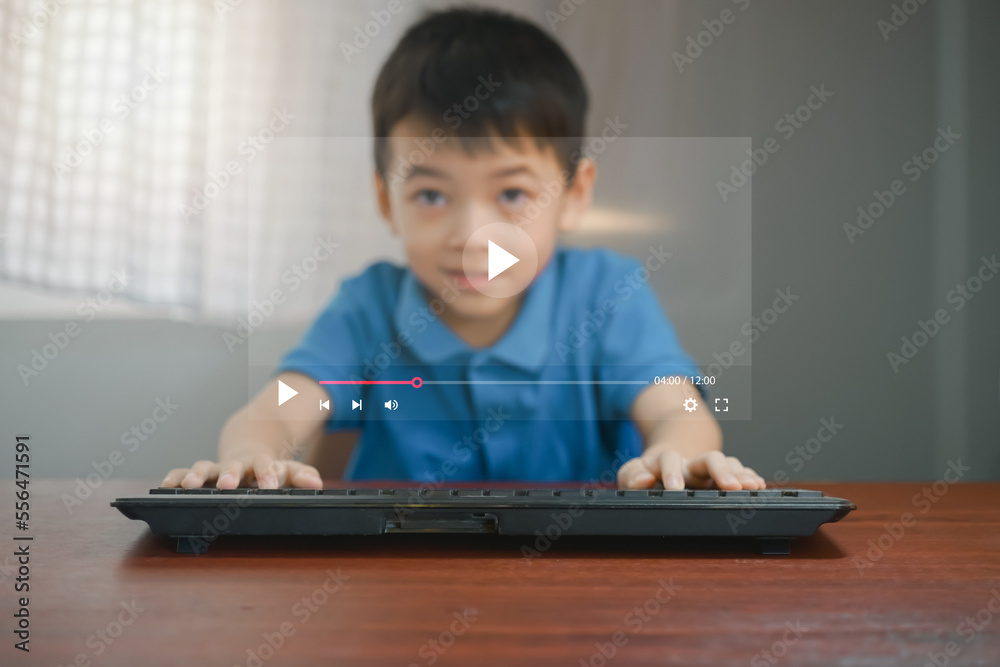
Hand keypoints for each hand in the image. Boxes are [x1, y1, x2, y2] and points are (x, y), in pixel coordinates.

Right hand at [161, 454, 322, 489]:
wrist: (248, 447)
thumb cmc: (267, 466)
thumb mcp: (287, 469)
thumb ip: (301, 475)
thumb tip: (316, 483)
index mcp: (259, 463)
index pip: (265, 467)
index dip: (267, 475)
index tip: (269, 484)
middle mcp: (236, 465)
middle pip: (232, 467)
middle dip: (229, 474)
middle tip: (227, 484)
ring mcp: (216, 469)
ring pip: (204, 467)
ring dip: (197, 475)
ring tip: (190, 485)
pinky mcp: (199, 473)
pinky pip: (183, 473)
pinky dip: (175, 477)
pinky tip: (167, 484)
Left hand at [617, 449, 765, 489]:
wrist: (665, 462)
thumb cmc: (647, 472)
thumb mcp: (632, 473)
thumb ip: (630, 476)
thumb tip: (644, 479)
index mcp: (668, 461)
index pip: (669, 459)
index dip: (671, 472)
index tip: (674, 489)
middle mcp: (692, 463)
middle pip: (710, 458)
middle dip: (721, 470)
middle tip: (730, 486)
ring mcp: (709, 470)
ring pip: (728, 464)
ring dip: (740, 474)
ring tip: (752, 485)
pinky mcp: (722, 477)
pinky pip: (739, 472)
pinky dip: (749, 477)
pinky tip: (759, 484)